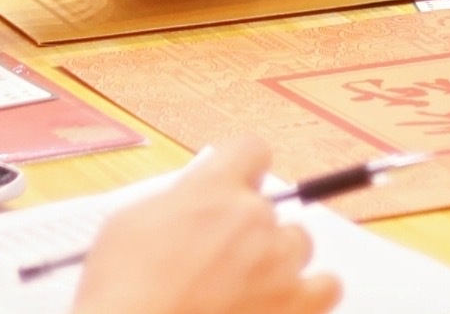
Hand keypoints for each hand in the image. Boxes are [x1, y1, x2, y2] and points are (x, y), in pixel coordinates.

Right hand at [75, 142, 338, 313]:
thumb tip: (187, 204)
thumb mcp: (129, 225)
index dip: (244, 169)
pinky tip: (285, 304)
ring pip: (299, 244)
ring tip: (247, 288)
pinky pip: (327, 287)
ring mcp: (279, 264)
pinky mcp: (295, 306)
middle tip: (221, 260)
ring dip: (278, 261)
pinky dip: (310, 294)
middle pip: (272, 209)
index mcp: (213, 189)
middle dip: (251, 230)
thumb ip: (172, 204)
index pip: (251, 151)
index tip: (237, 185)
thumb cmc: (122, 292)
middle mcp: (253, 218)